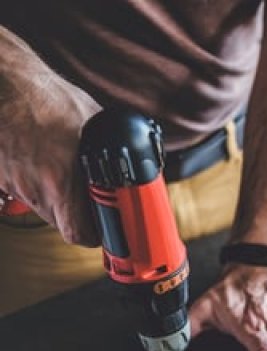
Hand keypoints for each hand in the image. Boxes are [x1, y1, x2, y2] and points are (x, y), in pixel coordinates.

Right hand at [0, 26, 100, 244]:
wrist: (4, 85)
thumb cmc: (48, 98)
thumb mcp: (96, 123)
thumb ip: (116, 148)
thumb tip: (139, 161)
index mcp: (61, 180)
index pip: (79, 233)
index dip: (95, 234)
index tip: (104, 228)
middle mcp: (35, 188)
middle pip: (62, 223)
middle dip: (78, 215)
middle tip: (89, 199)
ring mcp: (14, 183)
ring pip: (42, 208)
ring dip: (56, 199)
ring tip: (63, 172)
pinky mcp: (0, 177)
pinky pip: (21, 192)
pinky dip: (33, 184)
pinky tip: (40, 163)